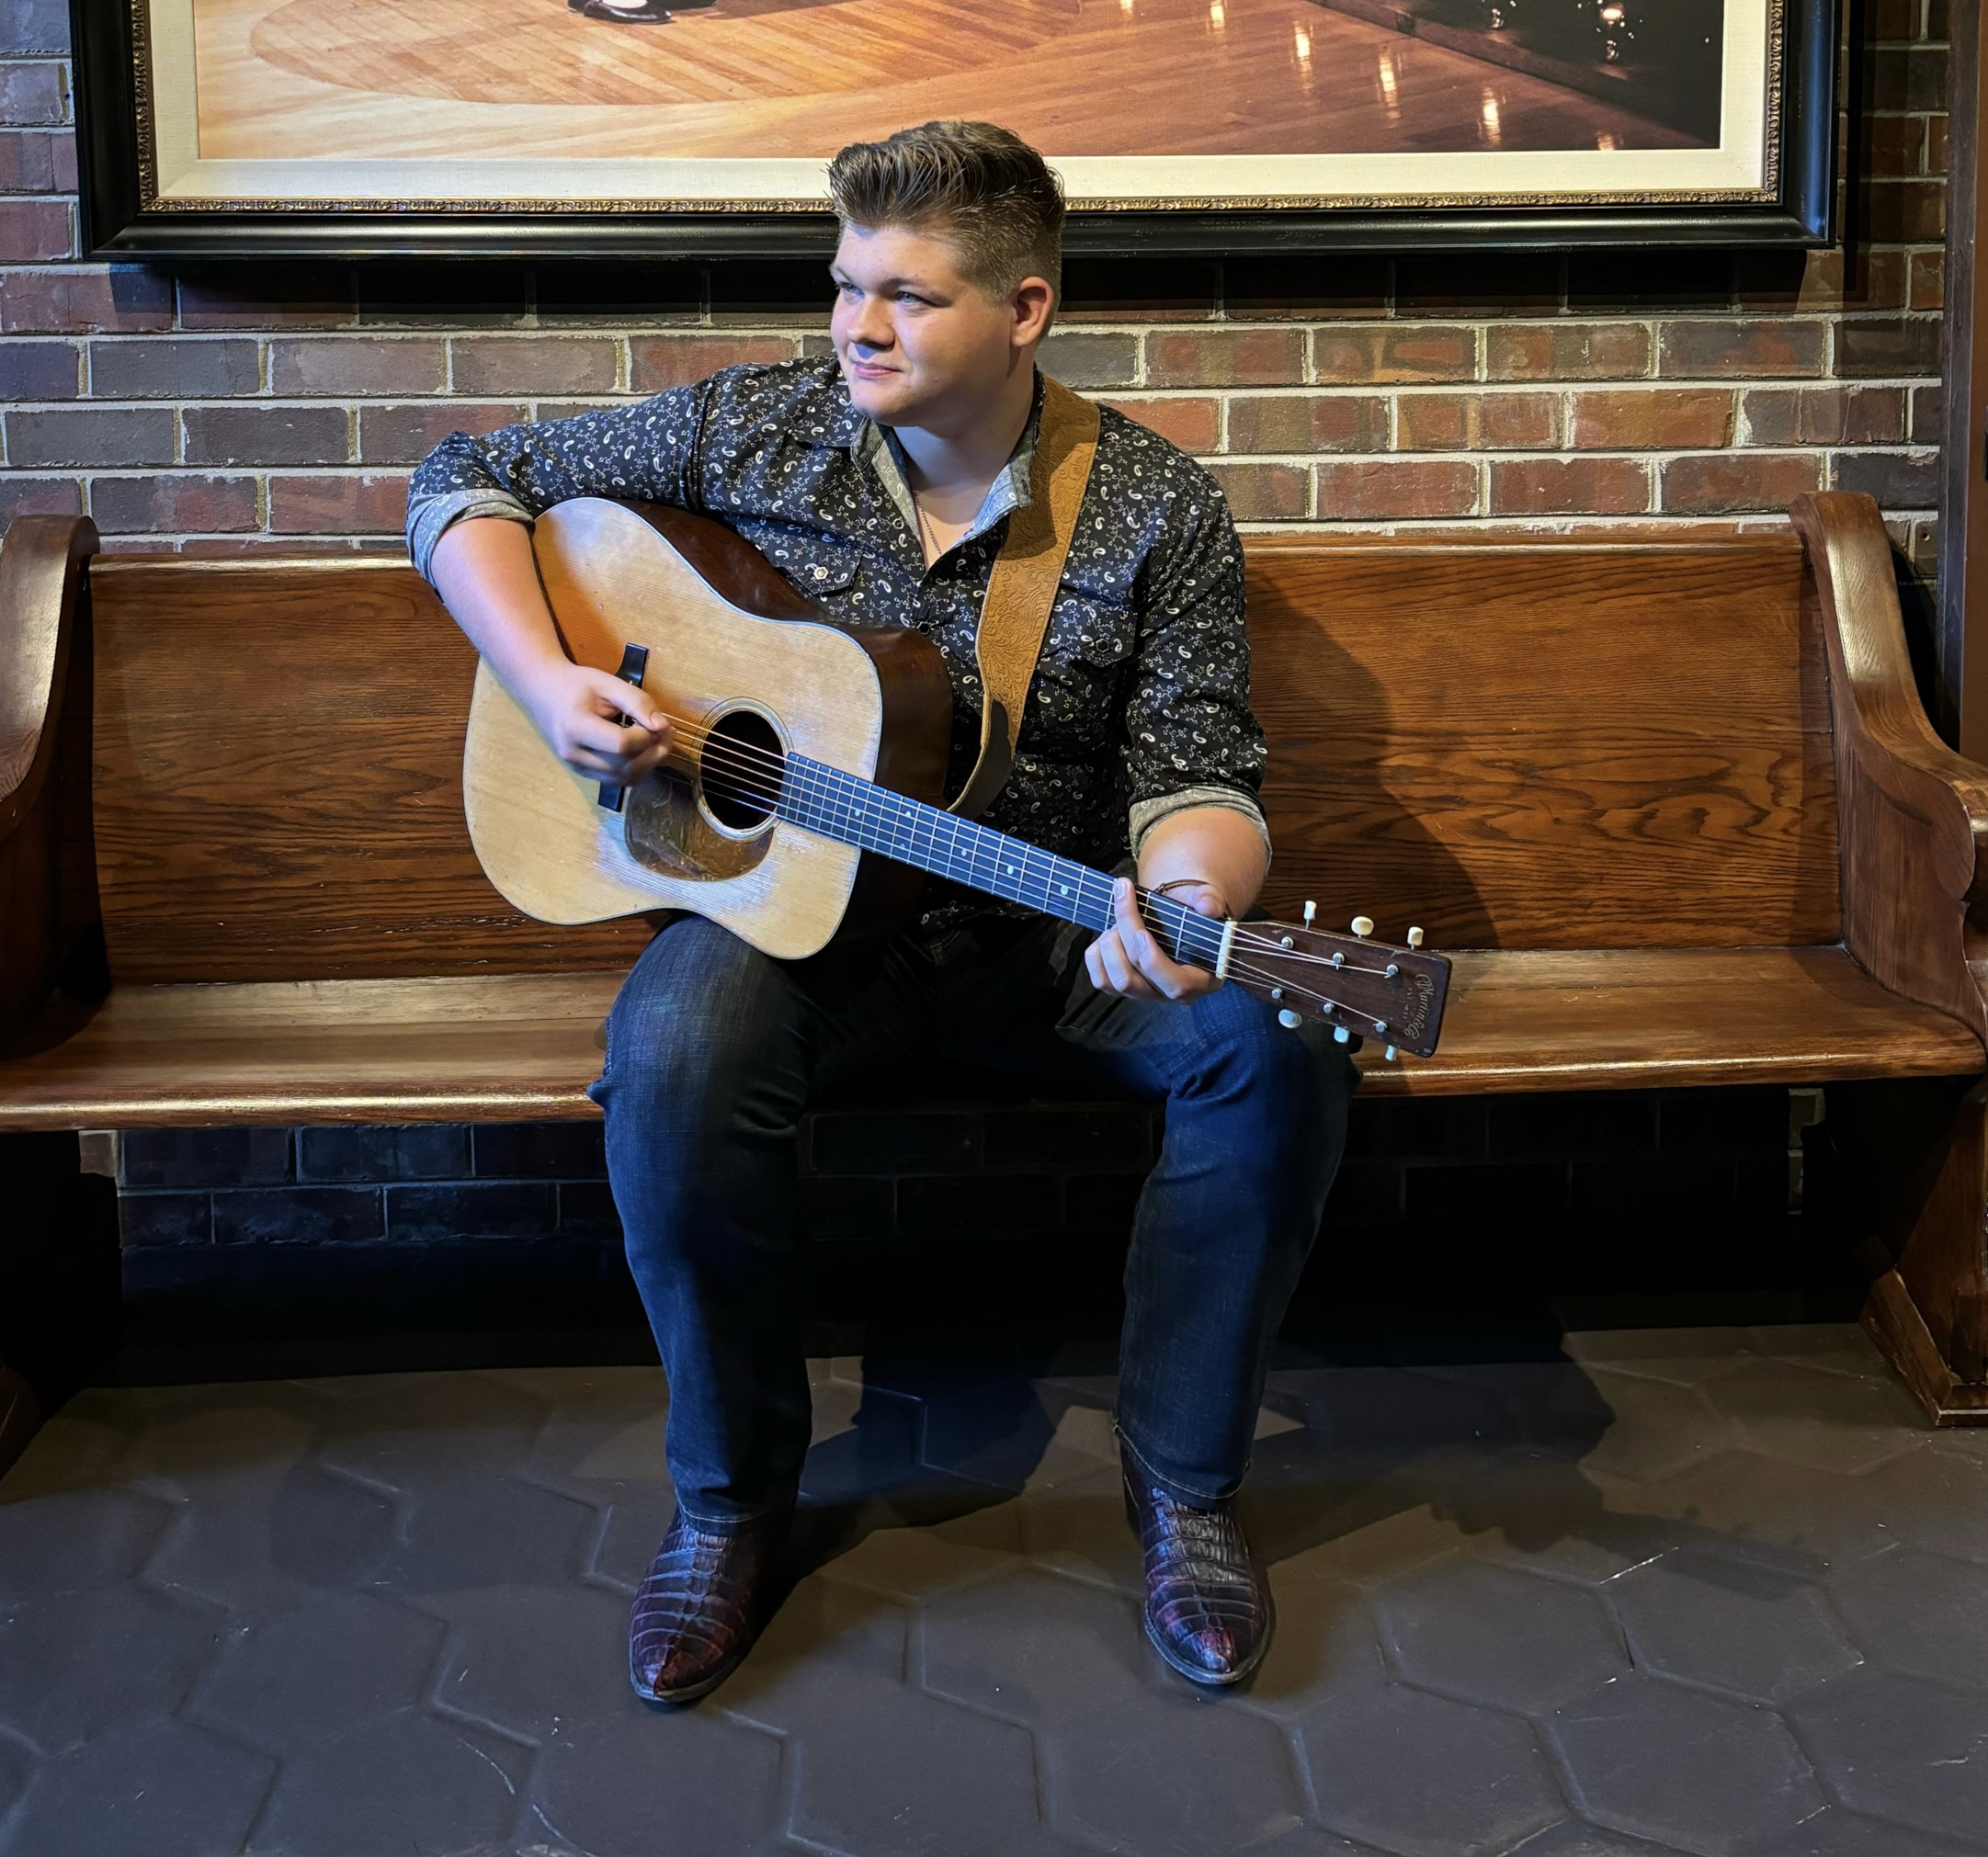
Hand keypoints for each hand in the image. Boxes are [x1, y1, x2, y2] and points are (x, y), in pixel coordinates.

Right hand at [525, 660, 672, 786]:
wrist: (544, 692)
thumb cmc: (576, 684)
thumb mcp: (608, 683)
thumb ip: (637, 702)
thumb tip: (662, 726)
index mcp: (575, 727)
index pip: (622, 745)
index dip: (647, 736)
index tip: (658, 720)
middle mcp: (573, 754)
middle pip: (625, 766)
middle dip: (654, 751)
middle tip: (667, 730)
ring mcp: (576, 767)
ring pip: (624, 779)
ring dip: (649, 763)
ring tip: (659, 740)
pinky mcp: (583, 773)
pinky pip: (617, 780)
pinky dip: (637, 768)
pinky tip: (643, 750)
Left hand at [1085, 877, 1225, 1002]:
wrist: (1179, 914)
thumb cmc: (1194, 910)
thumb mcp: (1206, 899)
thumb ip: (1209, 900)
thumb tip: (1208, 907)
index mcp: (1201, 978)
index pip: (1176, 985)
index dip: (1154, 962)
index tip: (1141, 933)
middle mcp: (1171, 993)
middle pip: (1134, 981)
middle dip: (1124, 938)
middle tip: (1124, 902)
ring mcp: (1147, 993)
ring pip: (1115, 982)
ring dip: (1109, 946)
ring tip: (1118, 921)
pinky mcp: (1126, 987)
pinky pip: (1101, 981)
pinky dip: (1096, 955)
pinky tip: (1108, 934)